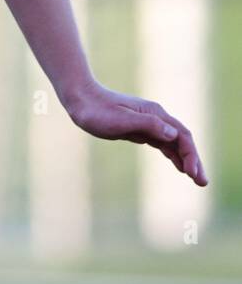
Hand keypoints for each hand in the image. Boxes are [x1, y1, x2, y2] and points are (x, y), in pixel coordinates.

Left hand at [65, 82, 206, 185]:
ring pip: (174, 143)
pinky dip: (173, 155)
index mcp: (154, 113)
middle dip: (194, 160)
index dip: (190, 154)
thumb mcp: (120, 120)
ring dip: (186, 160)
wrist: (79, 100)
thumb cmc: (96, 111)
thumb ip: (147, 125)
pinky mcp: (139, 129)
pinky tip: (179, 166)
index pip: (181, 136)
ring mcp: (148, 123)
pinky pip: (163, 144)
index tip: (192, 173)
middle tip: (203, 183)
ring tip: (196, 179)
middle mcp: (155, 117)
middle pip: (182, 140)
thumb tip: (173, 134)